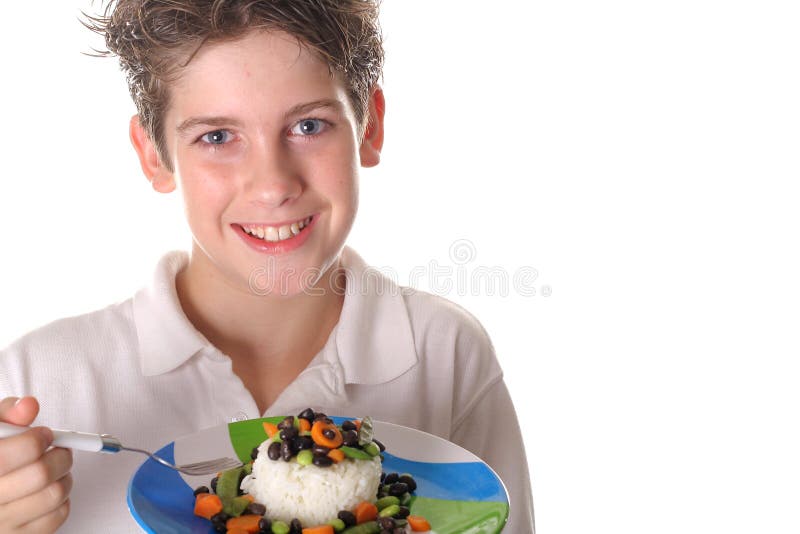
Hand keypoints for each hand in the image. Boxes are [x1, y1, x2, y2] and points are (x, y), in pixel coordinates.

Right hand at [0, 397, 71, 532]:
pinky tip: (50, 488)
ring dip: (65, 475)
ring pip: (54, 494)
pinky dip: (63, 499)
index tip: (44, 434)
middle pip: (40, 474)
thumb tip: (30, 405)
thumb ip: (7, 414)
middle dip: (59, 455)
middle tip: (59, 448)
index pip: (13, 455)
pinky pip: (57, 516)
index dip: (36, 439)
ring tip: (57, 467)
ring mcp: (2, 525)